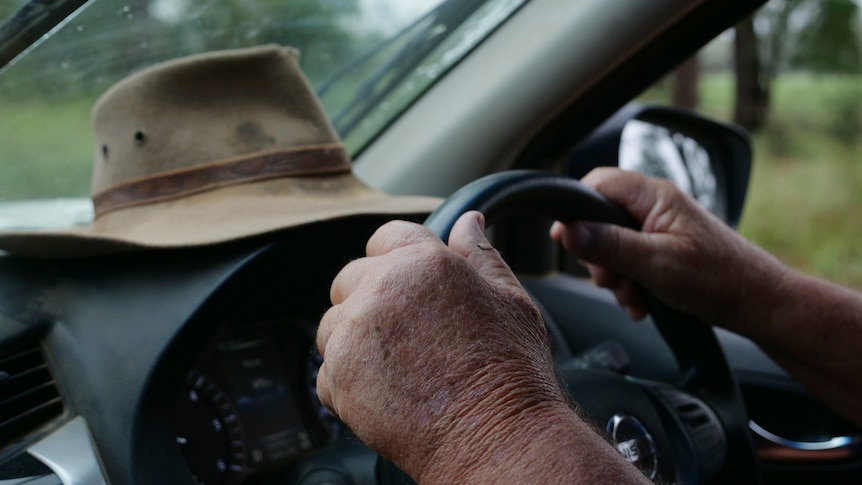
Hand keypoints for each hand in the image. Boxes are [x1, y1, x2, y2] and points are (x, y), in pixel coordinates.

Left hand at [316, 211, 568, 481]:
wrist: (496, 438)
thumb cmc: (512, 373)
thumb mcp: (511, 300)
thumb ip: (482, 255)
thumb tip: (468, 221)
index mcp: (425, 262)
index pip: (386, 236)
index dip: (396, 258)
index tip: (406, 282)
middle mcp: (382, 289)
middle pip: (350, 278)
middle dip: (370, 298)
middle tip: (408, 334)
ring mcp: (354, 333)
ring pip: (334, 324)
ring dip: (356, 340)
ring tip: (401, 367)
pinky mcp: (337, 376)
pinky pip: (328, 370)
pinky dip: (349, 382)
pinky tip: (388, 392)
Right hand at [550, 167, 788, 330]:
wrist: (757, 303)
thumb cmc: (720, 279)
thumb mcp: (656, 264)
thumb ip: (610, 245)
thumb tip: (568, 231)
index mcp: (655, 196)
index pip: (598, 183)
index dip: (576, 209)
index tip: (566, 240)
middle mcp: (655, 206)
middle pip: (600, 218)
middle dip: (598, 255)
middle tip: (612, 279)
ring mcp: (659, 227)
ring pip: (612, 243)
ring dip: (614, 275)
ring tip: (632, 296)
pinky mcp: (663, 248)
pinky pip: (629, 260)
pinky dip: (629, 283)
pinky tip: (641, 302)